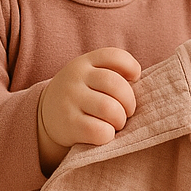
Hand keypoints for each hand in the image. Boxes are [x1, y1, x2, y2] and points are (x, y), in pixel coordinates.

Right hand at [38, 48, 141, 172]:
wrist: (45, 116)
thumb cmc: (82, 95)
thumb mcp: (90, 76)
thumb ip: (114, 74)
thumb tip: (145, 86)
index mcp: (85, 62)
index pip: (114, 56)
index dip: (131, 67)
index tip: (136, 78)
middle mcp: (75, 77)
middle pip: (116, 85)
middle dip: (129, 102)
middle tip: (127, 112)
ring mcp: (70, 100)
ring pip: (109, 109)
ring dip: (120, 120)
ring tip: (116, 124)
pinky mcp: (68, 124)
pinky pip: (98, 131)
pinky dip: (108, 135)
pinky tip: (104, 134)